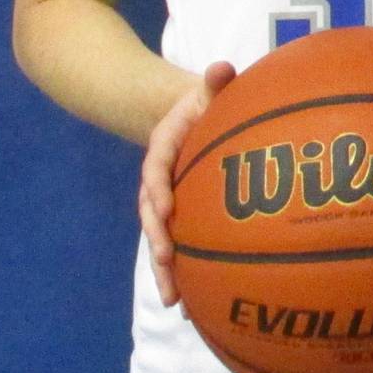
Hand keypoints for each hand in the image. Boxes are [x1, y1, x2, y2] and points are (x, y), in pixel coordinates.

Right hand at [138, 60, 234, 307]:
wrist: (193, 114)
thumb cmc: (208, 102)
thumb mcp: (208, 89)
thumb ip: (216, 81)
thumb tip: (221, 67)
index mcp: (164, 146)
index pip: (156, 167)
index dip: (157, 187)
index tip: (164, 207)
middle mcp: (159, 179)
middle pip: (152, 212)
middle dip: (157, 239)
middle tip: (166, 261)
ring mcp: (167, 200)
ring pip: (162, 237)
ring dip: (165, 269)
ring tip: (174, 300)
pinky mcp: (180, 217)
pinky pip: (179, 245)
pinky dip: (182, 272)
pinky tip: (193, 305)